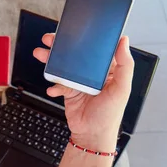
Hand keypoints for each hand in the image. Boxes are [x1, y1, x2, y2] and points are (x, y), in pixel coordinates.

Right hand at [33, 34, 133, 151]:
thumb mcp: (122, 89)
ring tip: (41, 55)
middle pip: (75, 55)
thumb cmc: (110, 115)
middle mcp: (92, 75)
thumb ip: (125, 65)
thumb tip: (124, 42)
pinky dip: (53, 86)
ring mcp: (79, 83)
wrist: (92, 136)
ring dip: (51, 61)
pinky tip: (53, 89)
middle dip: (61, 47)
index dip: (84, 38)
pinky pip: (58, 84)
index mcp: (107, 70)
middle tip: (50, 39)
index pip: (95, 49)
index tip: (73, 30)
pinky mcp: (68, 92)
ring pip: (63, 67)